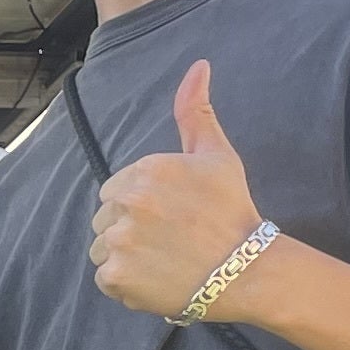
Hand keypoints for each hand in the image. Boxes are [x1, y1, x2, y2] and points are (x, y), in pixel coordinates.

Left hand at [89, 60, 267, 318]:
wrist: (247, 271)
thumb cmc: (231, 211)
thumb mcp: (215, 156)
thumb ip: (195, 112)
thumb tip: (198, 65)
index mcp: (145, 171)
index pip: (116, 190)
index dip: (141, 206)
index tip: (173, 216)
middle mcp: (127, 202)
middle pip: (105, 218)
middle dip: (130, 229)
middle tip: (171, 240)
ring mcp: (119, 241)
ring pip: (102, 248)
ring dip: (126, 257)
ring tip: (165, 260)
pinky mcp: (116, 276)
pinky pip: (106, 278)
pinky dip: (126, 284)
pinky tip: (158, 278)